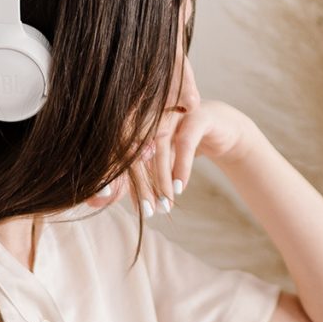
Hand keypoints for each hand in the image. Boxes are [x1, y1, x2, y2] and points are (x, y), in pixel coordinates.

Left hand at [91, 49, 259, 214]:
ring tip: (164, 206)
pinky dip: (181, 168)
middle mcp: (151, 110)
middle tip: (143, 212)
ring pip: (160, 147)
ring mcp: (174, 109)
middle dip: (138, 183)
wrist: (223, 130)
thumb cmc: (183, 147)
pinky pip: (185, 143)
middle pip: (137, 148)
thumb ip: (133, 175)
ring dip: (161, 180)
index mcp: (135, 118)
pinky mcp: (198, 115)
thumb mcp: (158, 161)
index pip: (118, 148)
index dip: (110, 173)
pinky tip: (179, 189)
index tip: (103, 200)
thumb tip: (99, 199)